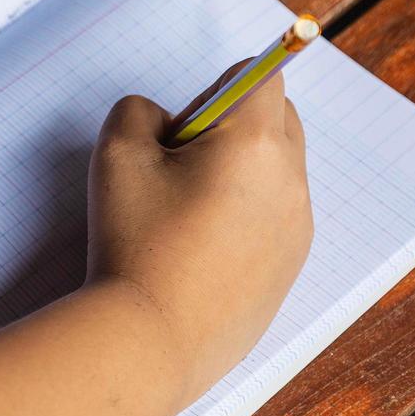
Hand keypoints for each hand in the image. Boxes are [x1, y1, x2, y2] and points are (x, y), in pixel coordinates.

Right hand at [84, 64, 312, 403]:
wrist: (152, 340)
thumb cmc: (134, 241)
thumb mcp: (117, 153)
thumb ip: (139, 111)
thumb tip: (166, 122)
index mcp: (255, 143)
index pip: (262, 75)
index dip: (218, 86)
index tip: (182, 127)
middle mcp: (290, 182)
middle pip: (279, 117)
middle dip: (234, 122)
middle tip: (179, 162)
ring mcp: (297, 229)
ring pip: (278, 169)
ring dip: (240, 168)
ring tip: (185, 210)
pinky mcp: (291, 268)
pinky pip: (277, 215)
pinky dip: (246, 212)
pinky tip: (198, 247)